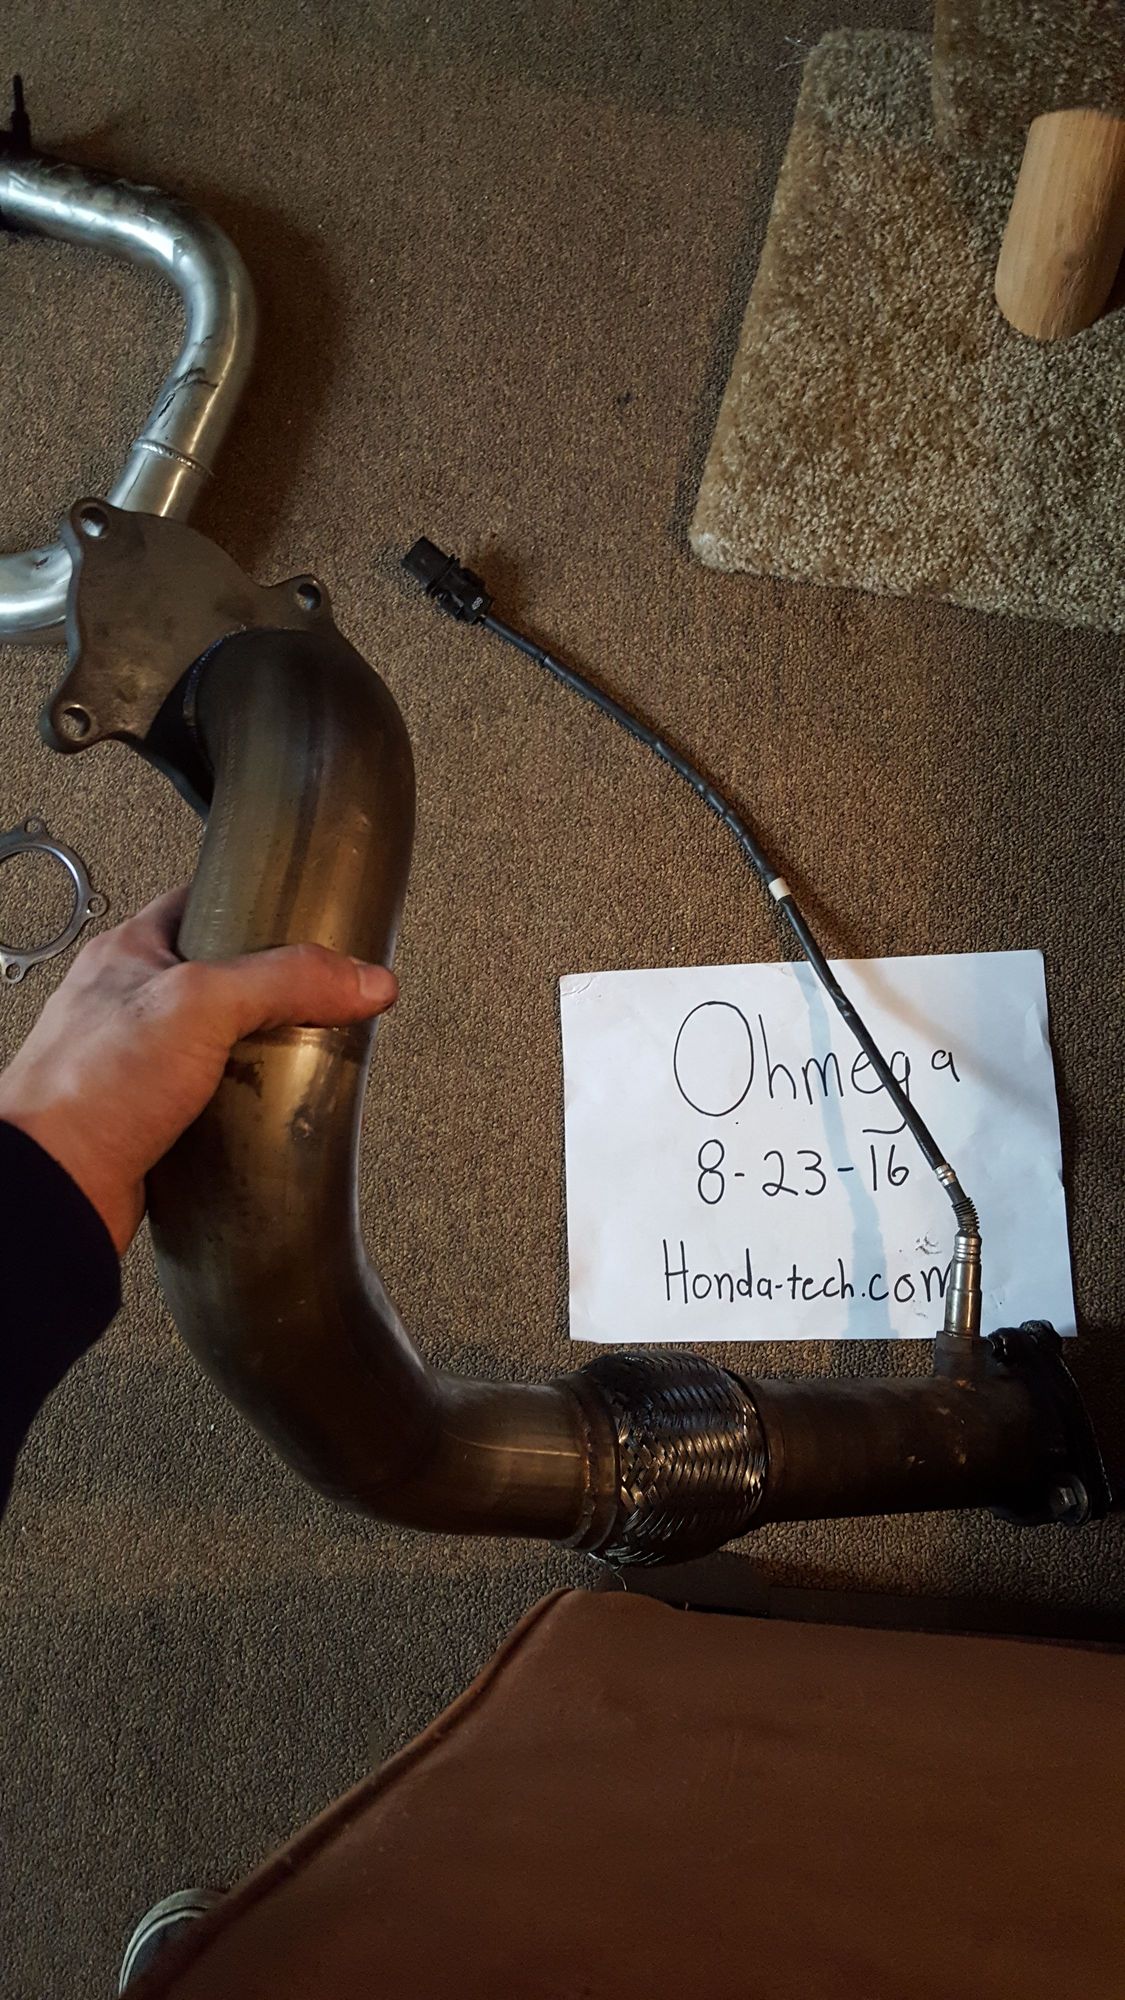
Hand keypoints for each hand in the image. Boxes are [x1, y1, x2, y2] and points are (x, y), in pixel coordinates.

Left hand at [0, 889, 397, 1254]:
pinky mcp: (151, 1121)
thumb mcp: (201, 1004)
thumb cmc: (85, 1089)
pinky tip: (267, 1111)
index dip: (254, 902)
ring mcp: (138, 1065)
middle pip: (220, 979)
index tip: (302, 913)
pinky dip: (243, 1106)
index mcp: (128, 953)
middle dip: (272, 990)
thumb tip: (360, 977)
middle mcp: (129, 1004)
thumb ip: (287, 981)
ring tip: (302, 1053)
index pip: (202, 901)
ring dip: (259, 1054)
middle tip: (316, 994)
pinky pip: (211, 1101)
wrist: (54, 1186)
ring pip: (218, 1045)